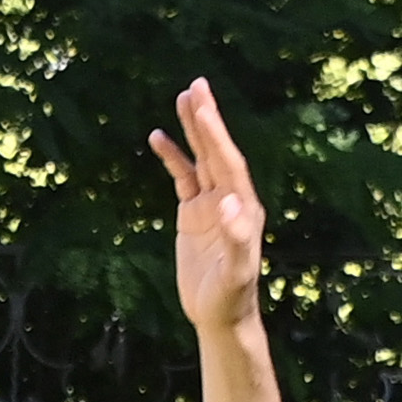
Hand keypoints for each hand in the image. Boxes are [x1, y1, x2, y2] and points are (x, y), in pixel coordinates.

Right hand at [147, 78, 266, 340]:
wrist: (220, 315)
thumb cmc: (230, 297)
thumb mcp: (235, 272)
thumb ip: (236, 238)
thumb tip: (228, 202)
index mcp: (243, 206)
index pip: (228, 162)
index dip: (216, 135)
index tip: (203, 108)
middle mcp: (231, 199)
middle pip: (217, 151)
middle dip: (206, 119)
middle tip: (196, 85)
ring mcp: (211, 204)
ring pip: (201, 158)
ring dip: (193, 129)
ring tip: (184, 97)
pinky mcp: (194, 214)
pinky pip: (183, 178)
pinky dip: (172, 158)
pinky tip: (158, 138)